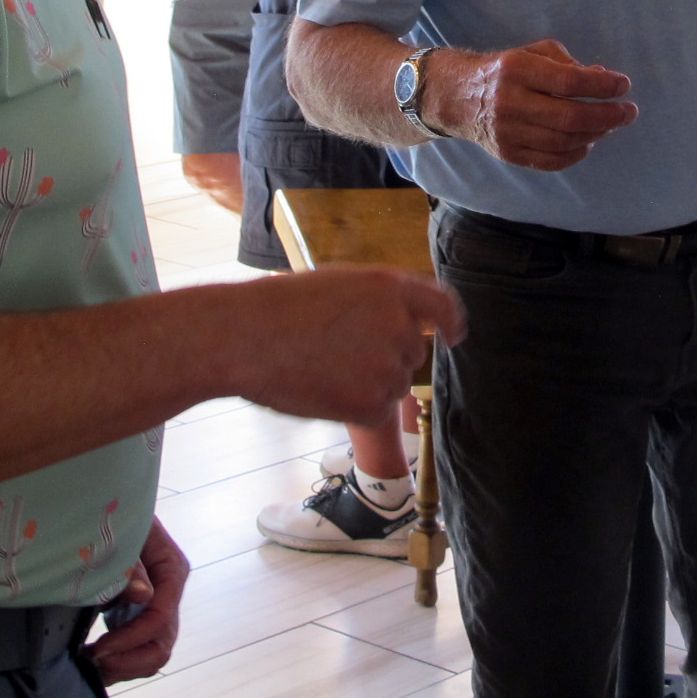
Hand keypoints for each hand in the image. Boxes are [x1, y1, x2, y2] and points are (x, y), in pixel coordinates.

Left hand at [86, 519, 186, 682]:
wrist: (106, 512)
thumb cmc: (115, 516)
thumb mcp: (121, 534)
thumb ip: (130, 565)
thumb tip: (143, 596)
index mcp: (171, 569)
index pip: (160, 616)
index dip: (131, 637)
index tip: (98, 648)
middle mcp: (169, 592)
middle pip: (162, 643)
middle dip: (129, 660)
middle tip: (94, 661)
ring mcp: (156, 606)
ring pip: (153, 654)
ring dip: (124, 666)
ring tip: (90, 662)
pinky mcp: (139, 615)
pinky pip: (139, 651)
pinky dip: (119, 662)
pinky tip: (92, 657)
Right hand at [227, 266, 463, 422]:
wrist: (244, 337)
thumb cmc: (279, 309)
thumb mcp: (338, 285)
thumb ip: (379, 302)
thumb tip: (406, 325)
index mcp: (391, 287)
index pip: (442, 304)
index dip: (451, 322)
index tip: (452, 336)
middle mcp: (398, 325)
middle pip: (411, 353)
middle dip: (385, 359)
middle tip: (337, 358)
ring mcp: (387, 366)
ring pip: (393, 385)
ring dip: (367, 385)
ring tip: (320, 369)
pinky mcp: (373, 403)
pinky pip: (377, 412)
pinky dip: (355, 409)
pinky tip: (321, 392)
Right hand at [430, 40, 637, 171]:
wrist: (457, 97)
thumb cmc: (505, 70)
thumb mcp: (534, 54)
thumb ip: (569, 65)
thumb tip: (604, 79)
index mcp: (517, 69)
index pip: (569, 82)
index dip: (602, 86)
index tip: (624, 85)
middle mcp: (510, 102)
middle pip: (570, 117)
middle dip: (608, 116)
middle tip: (629, 112)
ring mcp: (507, 132)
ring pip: (564, 141)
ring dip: (596, 134)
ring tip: (611, 124)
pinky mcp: (508, 153)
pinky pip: (551, 160)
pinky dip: (576, 153)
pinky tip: (589, 140)